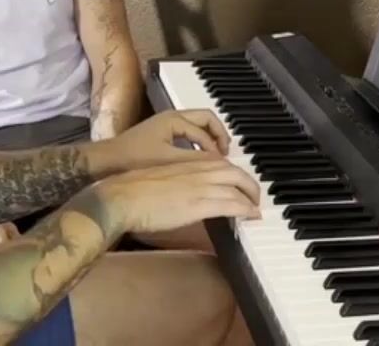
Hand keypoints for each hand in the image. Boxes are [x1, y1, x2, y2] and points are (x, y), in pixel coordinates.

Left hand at [93, 110, 230, 174]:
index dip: (216, 147)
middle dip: (218, 134)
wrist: (106, 162)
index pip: (206, 129)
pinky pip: (187, 132)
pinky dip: (197, 142)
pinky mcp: (159, 133)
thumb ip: (196, 160)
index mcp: (175, 119)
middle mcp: (172, 116)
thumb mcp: (169, 161)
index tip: (223, 164)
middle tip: (225, 153)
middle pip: (205, 119)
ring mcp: (165, 124)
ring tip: (215, 157)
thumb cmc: (135, 159)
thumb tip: (219, 163)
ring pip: (196, 125)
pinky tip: (197, 159)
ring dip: (208, 139)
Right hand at [95, 159, 260, 234]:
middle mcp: (198, 170)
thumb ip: (180, 183)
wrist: (123, 197)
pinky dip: (245, 209)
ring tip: (255, 208)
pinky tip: (251, 215)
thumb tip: (187, 195)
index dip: (235, 175)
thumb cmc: (135, 191)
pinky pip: (232, 204)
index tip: (239, 185)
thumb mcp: (163, 180)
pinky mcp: (200, 204)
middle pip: (235, 172)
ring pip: (237, 187)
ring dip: (250, 197)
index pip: (221, 164)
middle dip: (250, 184)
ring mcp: (201, 186)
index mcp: (188, 163)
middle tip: (255, 197)